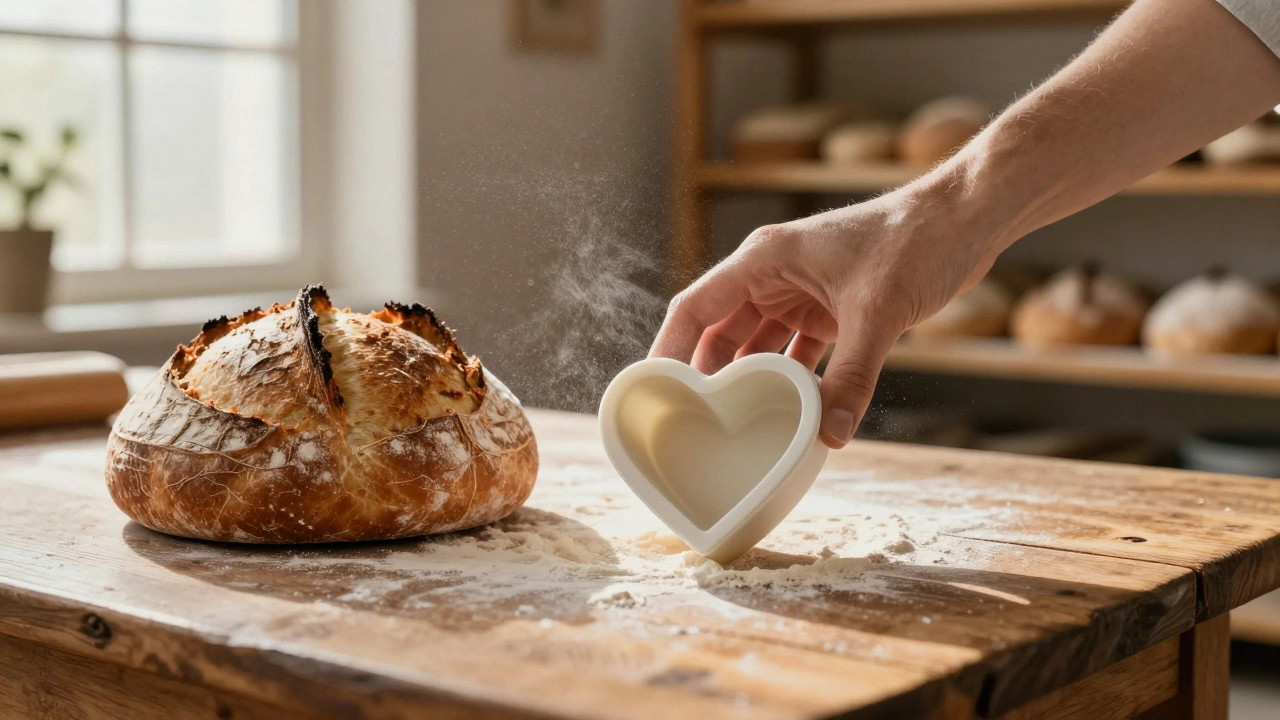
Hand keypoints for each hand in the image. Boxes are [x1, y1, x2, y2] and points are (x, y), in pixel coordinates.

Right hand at [650, 177, 1002, 448]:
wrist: (965, 219)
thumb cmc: (914, 240)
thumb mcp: (877, 312)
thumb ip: (852, 375)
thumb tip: (833, 435)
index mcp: (764, 259)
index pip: (696, 306)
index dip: (668, 348)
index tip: (652, 390)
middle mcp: (773, 275)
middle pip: (720, 331)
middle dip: (707, 375)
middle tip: (693, 423)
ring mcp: (801, 293)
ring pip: (757, 345)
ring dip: (750, 382)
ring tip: (735, 427)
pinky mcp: (830, 308)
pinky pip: (796, 352)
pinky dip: (792, 381)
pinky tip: (790, 413)